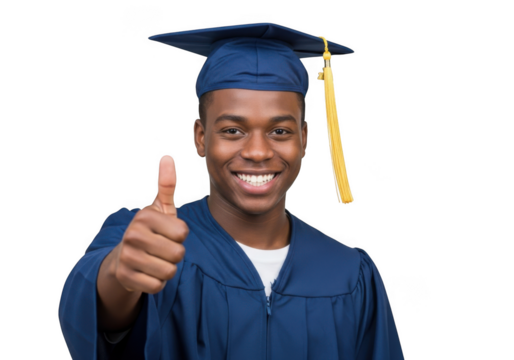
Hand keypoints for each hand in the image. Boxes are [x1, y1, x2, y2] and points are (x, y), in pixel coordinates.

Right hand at [113, 155, 187, 293]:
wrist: (123, 257)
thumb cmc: (151, 230)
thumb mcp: (160, 208)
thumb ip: (166, 185)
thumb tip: (167, 157)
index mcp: (144, 216)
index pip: (183, 232)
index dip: (180, 235)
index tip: (167, 232)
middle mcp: (133, 234)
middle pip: (178, 254)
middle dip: (175, 254)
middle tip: (161, 249)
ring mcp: (127, 257)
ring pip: (169, 271)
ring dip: (167, 269)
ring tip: (155, 260)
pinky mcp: (126, 278)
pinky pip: (158, 286)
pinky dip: (157, 282)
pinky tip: (147, 273)